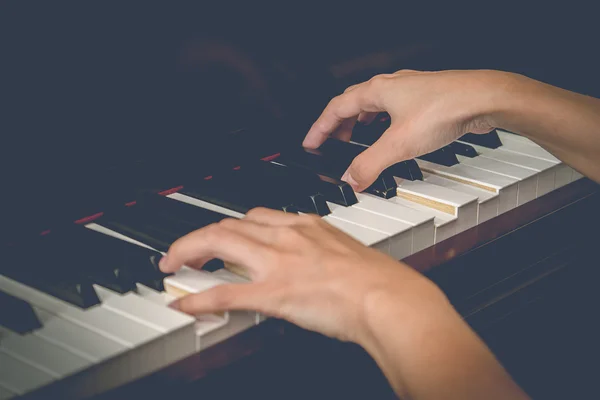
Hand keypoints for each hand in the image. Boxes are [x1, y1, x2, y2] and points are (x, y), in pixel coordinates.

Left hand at [158, 207, 529, 399]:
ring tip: (173, 263)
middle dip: (201, 234)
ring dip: (188, 251)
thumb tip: (315, 268)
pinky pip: (224, 293)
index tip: (224, 234)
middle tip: (186, 248)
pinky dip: (198, 298)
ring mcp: (278, 262)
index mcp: (307, 225)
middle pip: (230, 224)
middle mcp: (288, 236)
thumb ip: (324, 255)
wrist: (390, 297)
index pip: (257, 216)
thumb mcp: (349, 255)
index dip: (232, 226)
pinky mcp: (274, 292)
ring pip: (219, 243)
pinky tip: (183, 303)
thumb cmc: (380, 280)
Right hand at [303, 69, 516, 190]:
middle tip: (331, 144)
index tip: (310, 143)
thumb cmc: (446, 108)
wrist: (485, 98)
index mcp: (376, 91)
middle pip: (353, 104)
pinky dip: (381, 123)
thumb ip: (370, 164)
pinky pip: (392, 110)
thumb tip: (351, 180)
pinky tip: (390, 135)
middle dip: (338, 126)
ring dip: (359, 123)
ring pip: (374, 105)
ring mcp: (409, 91)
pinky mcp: (425, 99)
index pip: (335, 108)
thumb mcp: (399, 144)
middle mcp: (390, 86)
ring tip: (356, 139)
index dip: (320, 128)